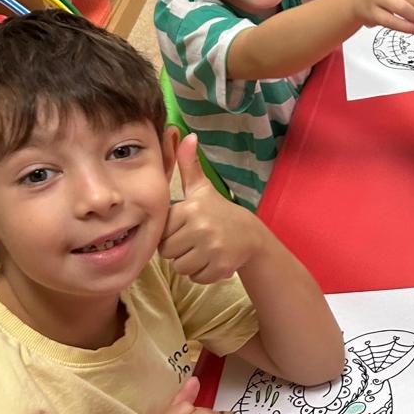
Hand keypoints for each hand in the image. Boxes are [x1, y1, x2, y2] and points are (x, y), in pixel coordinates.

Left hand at [161, 136, 261, 282]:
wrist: (251, 236)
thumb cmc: (219, 212)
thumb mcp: (202, 189)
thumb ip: (188, 166)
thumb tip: (185, 135)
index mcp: (191, 209)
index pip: (162, 232)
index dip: (172, 233)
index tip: (186, 227)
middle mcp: (201, 228)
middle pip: (168, 253)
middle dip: (179, 250)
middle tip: (195, 240)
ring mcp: (212, 249)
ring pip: (180, 268)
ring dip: (189, 263)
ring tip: (203, 250)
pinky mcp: (221, 268)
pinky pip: (195, 278)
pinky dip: (202, 273)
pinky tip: (212, 260)